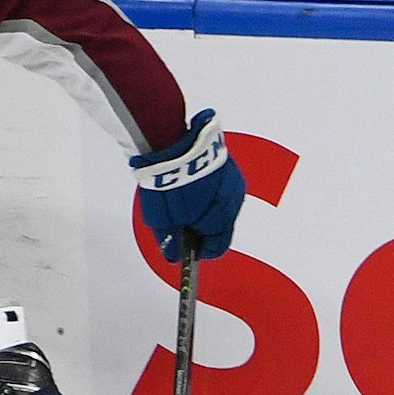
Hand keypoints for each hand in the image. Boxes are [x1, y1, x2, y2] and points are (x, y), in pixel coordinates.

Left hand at [131, 110, 244, 261]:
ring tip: (187, 202)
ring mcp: (232, 179)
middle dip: (205, 227)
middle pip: (223, 224)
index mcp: (219, 217)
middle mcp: (232, 200)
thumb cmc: (166, 180)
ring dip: (209, 207)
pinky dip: (211, 190)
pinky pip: (223, 185)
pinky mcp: (228, 162)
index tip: (190, 250)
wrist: (168, 139)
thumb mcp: (161, 219)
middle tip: (184, 224)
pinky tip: (194, 185)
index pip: (219, 245)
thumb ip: (170, 240)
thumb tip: (173, 255)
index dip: (203, 250)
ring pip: (224, 204)